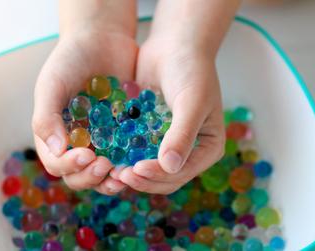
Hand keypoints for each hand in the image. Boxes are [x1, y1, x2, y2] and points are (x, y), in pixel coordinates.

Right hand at [32, 24, 137, 194]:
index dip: (70, 166)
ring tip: (122, 172)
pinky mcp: (123, 135)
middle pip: (80, 176)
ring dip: (111, 179)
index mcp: (54, 135)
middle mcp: (76, 144)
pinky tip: (140, 160)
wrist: (101, 38)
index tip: (87, 155)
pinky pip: (126, 156)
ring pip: (104, 173)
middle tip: (106, 166)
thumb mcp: (52, 85)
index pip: (57, 163)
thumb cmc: (70, 59)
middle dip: (91, 177)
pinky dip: (131, 163)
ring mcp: (100, 142)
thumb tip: (57, 151)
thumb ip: (46, 118)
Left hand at [111, 30, 225, 193]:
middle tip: (118, 175)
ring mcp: (168, 143)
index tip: (136, 170)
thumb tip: (170, 167)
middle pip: (164, 177)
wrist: (175, 44)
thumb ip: (182, 135)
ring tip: (110, 170)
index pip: (182, 173)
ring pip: (148, 168)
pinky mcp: (149, 134)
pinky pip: (136, 151)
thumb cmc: (191, 70)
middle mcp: (189, 150)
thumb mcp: (192, 102)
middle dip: (142, 179)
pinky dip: (123, 156)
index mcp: (208, 148)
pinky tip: (106, 154)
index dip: (159, 176)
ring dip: (130, 172)